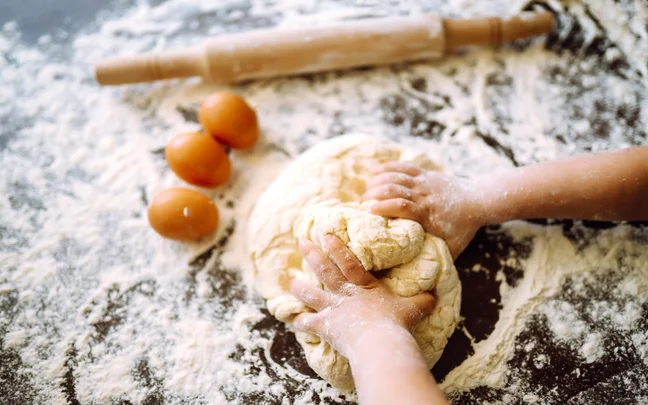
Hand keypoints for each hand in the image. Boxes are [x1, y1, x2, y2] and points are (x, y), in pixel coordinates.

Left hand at [290, 234, 434, 357]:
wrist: (379, 342)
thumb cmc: (396, 324)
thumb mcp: (414, 310)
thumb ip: (423, 302)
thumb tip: (436, 296)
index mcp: (365, 285)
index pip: (349, 262)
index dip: (337, 248)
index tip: (325, 234)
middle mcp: (346, 294)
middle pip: (326, 271)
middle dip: (313, 256)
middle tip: (301, 243)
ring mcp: (334, 310)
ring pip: (313, 294)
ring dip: (300, 287)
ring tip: (289, 281)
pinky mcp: (327, 327)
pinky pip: (310, 323)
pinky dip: (301, 320)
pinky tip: (293, 318)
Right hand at [362, 162, 485, 257]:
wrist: (478, 201)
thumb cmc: (462, 228)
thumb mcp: (452, 248)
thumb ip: (435, 258)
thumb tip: (419, 278)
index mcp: (427, 214)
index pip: (402, 206)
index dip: (384, 207)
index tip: (368, 213)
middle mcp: (423, 195)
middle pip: (394, 189)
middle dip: (373, 194)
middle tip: (361, 204)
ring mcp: (424, 182)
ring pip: (396, 176)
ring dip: (377, 182)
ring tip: (365, 192)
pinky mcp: (425, 174)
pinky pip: (403, 167)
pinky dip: (387, 168)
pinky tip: (374, 173)